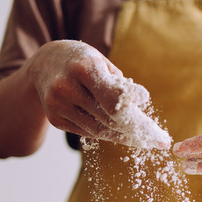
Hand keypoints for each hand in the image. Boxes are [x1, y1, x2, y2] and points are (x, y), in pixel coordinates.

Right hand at [27, 40, 169, 148]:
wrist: (44, 64)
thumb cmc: (83, 61)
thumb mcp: (101, 62)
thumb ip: (119, 84)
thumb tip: (137, 107)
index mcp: (83, 68)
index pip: (113, 98)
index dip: (134, 111)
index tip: (154, 121)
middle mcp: (67, 87)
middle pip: (109, 118)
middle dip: (135, 130)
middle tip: (157, 139)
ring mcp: (58, 105)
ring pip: (98, 130)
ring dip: (122, 136)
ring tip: (143, 140)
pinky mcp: (55, 119)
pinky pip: (87, 132)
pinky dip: (104, 133)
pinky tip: (119, 133)